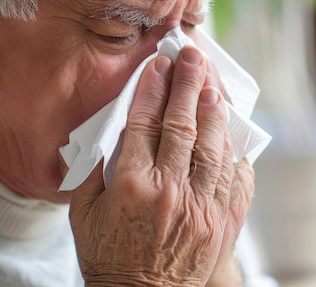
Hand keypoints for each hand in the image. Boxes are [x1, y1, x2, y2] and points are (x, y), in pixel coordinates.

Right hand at [69, 46, 249, 285]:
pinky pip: (234, 178)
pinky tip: (230, 129)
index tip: (159, 65)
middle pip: (182, 126)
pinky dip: (233, 150)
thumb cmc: (108, 258)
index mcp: (131, 188)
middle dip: (188, 85)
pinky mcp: (222, 222)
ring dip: (214, 111)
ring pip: (213, 147)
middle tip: (194, 57)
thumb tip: (106, 133)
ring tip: (213, 83)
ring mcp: (201, 208)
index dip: (152, 89)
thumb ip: (91, 172)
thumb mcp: (82, 216)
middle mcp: (170, 193)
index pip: (144, 124)